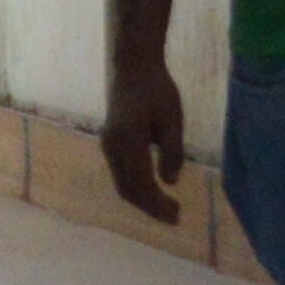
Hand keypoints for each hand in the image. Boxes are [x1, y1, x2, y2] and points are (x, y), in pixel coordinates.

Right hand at [99, 50, 189, 225]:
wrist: (132, 66)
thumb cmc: (156, 89)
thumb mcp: (172, 117)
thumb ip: (172, 150)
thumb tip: (170, 182)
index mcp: (127, 141)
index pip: (141, 183)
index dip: (158, 204)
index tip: (177, 214)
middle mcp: (112, 147)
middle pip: (128, 189)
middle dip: (150, 207)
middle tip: (175, 218)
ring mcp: (108, 145)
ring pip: (122, 184)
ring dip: (143, 200)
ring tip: (166, 209)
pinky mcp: (110, 143)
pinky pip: (121, 174)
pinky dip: (136, 188)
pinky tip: (152, 191)